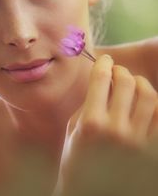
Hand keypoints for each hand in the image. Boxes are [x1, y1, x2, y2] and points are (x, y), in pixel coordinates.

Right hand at [55, 54, 157, 195]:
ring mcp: (138, 142)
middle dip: (121, 71)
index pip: (101, 78)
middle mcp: (117, 130)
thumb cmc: (76, 162)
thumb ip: (88, 104)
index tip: (104, 60)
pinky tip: (145, 105)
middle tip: (117, 72)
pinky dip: (154, 105)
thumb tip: (103, 81)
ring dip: (140, 84)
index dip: (103, 63)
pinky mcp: (152, 151)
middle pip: (126, 82)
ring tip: (133, 86)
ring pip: (149, 96)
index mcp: (91, 123)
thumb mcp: (74, 131)